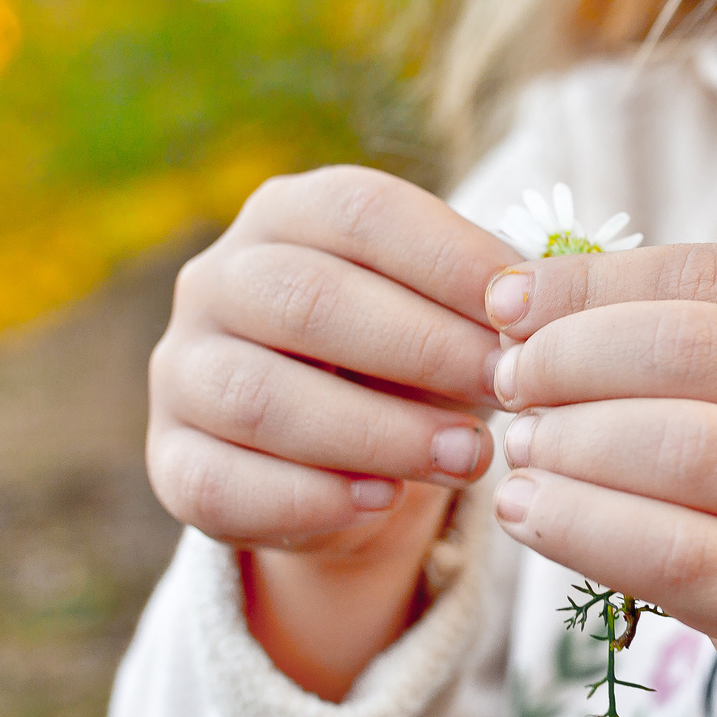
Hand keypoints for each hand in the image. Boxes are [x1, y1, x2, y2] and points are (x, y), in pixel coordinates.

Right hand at [148, 167, 520, 691]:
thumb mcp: (450, 318)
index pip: (363, 213)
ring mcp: (182, 370)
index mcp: (290, 215)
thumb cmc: (413, 363)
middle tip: (507, 391)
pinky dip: (306, 500)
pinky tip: (381, 503)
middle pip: (308, 299)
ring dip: (374, 432)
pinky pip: (220, 484)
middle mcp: (217, 279)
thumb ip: (486, 304)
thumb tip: (547, 298)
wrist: (343, 462)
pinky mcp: (169, 461)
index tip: (527, 314)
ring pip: (260, 398)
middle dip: (421, 348)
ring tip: (465, 458)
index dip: (450, 260)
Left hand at [485, 243, 716, 716]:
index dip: (595, 280)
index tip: (508, 302)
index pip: (715, 276)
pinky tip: (532, 515)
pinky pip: (675, 555)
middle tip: (508, 383)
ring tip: (521, 452)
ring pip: (682, 448)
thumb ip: (710, 357)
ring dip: (572, 441)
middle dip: (572, 354)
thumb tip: (539, 304)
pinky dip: (583, 526)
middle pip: (694, 347)